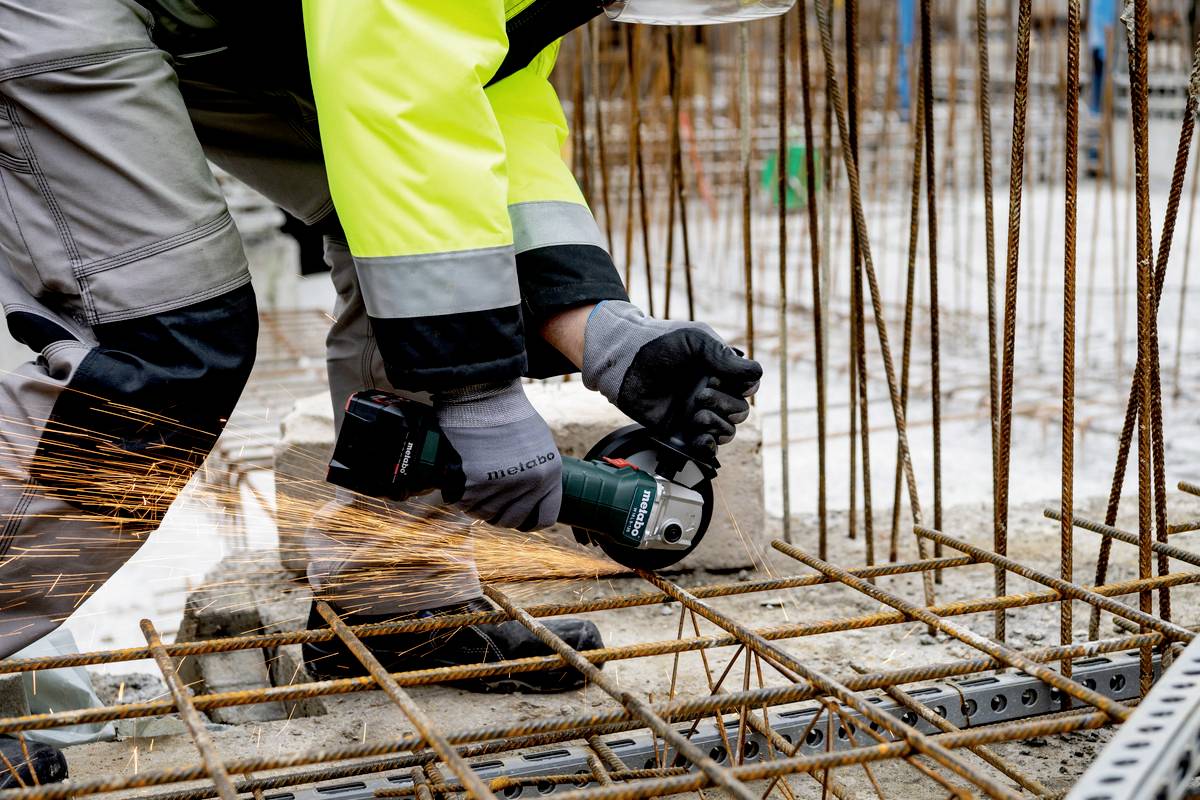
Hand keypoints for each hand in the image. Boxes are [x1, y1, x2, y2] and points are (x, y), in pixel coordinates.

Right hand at [434, 380, 561, 531]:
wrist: (485, 394)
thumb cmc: (508, 414)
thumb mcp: (538, 444)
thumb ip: (537, 472)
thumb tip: (526, 494)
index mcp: (550, 474)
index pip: (545, 517)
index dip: (530, 520)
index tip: (519, 516)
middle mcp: (531, 483)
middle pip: (513, 520)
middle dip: (500, 514)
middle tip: (489, 501)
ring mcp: (505, 485)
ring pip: (487, 515)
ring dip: (479, 505)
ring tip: (474, 487)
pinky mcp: (478, 482)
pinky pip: (468, 504)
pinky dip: (462, 498)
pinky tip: (462, 484)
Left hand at [582, 301, 761, 457]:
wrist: (625, 364)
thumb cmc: (658, 344)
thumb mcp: (696, 341)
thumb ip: (725, 356)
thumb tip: (755, 373)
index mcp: (719, 370)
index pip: (749, 385)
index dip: (743, 386)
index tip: (720, 378)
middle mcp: (712, 392)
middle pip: (741, 410)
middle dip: (726, 405)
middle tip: (701, 394)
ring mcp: (697, 412)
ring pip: (728, 430)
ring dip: (718, 424)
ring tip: (695, 413)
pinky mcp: (682, 431)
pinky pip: (707, 447)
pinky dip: (709, 445)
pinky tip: (700, 436)